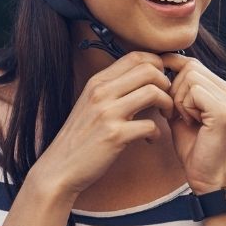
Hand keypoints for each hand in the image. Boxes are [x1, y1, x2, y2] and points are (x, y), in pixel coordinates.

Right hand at [32, 52, 173, 195]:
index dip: (158, 65)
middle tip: (166, 101)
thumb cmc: (80, 138)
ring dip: (167, 105)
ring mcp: (107, 113)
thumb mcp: (91, 105)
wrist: (58, 169)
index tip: (162, 82)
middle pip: (149, 70)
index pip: (136, 56)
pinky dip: (157, 133)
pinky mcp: (114, 135)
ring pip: (153, 92)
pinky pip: (150, 125)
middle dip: (167, 84)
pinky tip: (150, 139)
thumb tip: (143, 79)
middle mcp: (101, 92)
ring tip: (164, 117)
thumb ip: (113, 89)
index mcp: (97, 82)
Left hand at [161, 53, 225, 193]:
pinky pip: (193, 92)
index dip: (173, 69)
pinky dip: (184, 107)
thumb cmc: (193, 146)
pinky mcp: (224, 110)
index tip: (159, 83)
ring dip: (179, 100)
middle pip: (190, 68)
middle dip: (175, 90)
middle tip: (178, 114)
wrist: (205, 177)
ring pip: (190, 78)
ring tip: (186, 119)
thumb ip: (177, 88)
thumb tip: (161, 61)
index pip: (193, 64)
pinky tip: (191, 123)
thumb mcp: (182, 110)